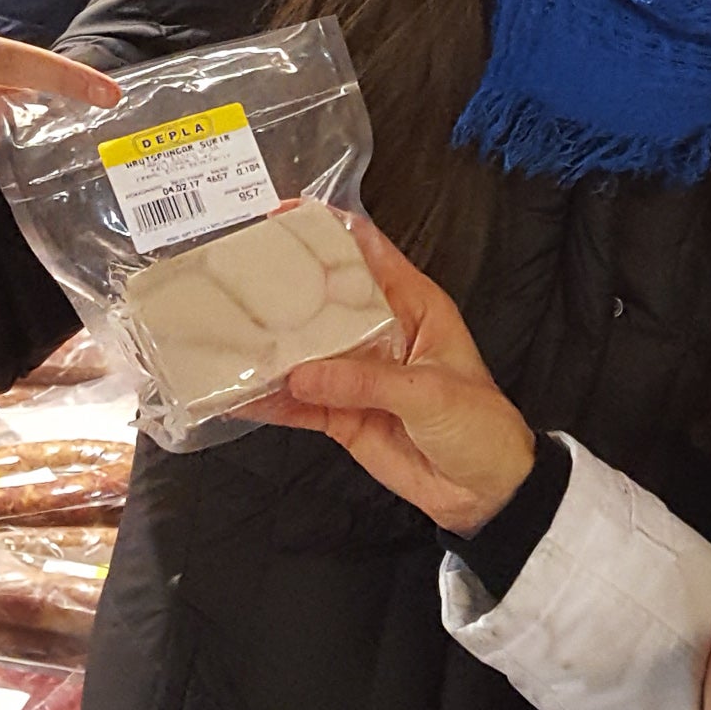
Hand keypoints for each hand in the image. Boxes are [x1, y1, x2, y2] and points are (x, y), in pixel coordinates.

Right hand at [268, 220, 536, 534]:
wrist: (486, 492)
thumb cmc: (480, 426)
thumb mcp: (430, 393)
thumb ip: (366, 381)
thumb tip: (302, 374)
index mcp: (414, 307)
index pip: (370, 253)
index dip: (331, 231)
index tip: (287, 217)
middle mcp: (382, 333)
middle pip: (327, 300)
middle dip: (285, 289)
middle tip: (237, 278)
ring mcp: (358, 375)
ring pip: (306, 352)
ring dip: (270, 348)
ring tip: (224, 336)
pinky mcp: (344, 415)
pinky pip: (299, 404)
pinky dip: (270, 402)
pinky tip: (237, 396)